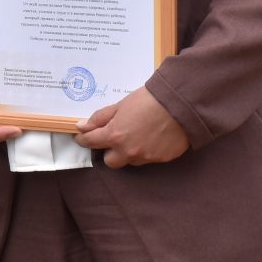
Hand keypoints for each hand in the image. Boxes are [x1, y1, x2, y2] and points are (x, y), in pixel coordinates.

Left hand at [73, 86, 189, 168]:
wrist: (180, 104)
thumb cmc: (147, 100)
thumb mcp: (119, 105)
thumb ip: (100, 118)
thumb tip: (82, 127)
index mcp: (115, 136)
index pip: (91, 142)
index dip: (83, 139)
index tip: (81, 137)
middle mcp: (128, 151)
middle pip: (110, 161)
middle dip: (108, 152)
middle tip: (113, 139)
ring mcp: (146, 158)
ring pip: (130, 161)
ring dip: (128, 152)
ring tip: (135, 137)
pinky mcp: (162, 159)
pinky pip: (148, 159)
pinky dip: (146, 151)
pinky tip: (151, 138)